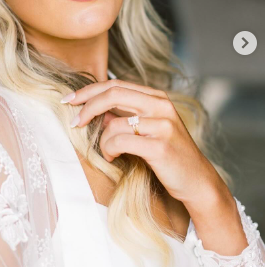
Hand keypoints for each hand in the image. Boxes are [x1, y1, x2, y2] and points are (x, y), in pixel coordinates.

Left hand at [63, 79, 223, 206]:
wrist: (197, 182)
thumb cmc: (167, 155)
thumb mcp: (146, 129)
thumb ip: (123, 116)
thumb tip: (93, 108)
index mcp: (157, 97)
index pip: (115, 84)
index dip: (88, 90)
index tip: (69, 99)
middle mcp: (161, 106)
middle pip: (112, 94)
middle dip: (86, 107)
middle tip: (73, 122)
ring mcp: (163, 125)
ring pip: (113, 123)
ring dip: (102, 141)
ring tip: (108, 153)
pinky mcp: (160, 147)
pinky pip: (119, 142)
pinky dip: (109, 150)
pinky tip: (114, 158)